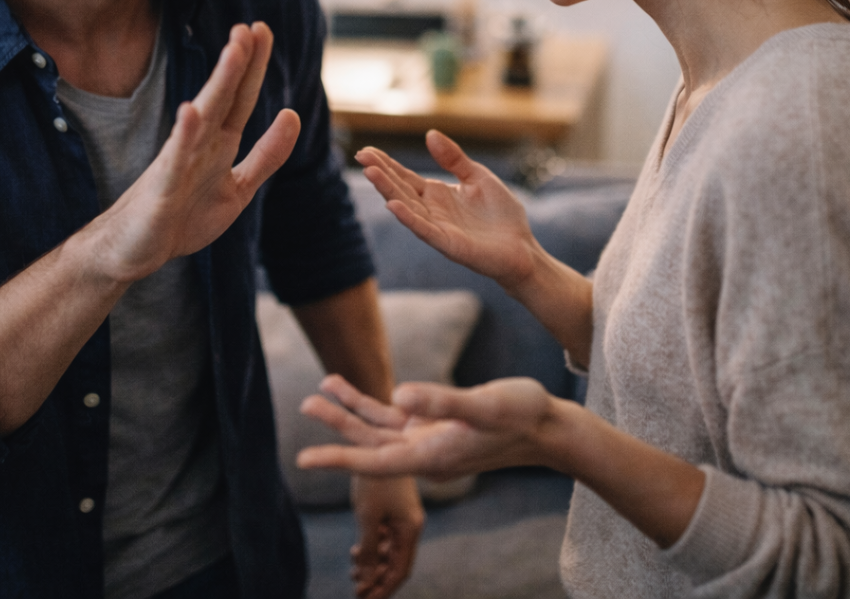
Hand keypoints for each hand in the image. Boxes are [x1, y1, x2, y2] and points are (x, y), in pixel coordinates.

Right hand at [89, 21, 299, 282]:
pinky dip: (185, 135)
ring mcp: (179, 161)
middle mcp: (199, 144)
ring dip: (219, 84)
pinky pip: (176, 158)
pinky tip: (192, 111)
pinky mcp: (163, 186)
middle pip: (223, 96)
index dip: (253, 66)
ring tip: (234, 52)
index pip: (240, 97)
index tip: (263, 30)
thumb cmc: (184, 217)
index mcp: (219, 143)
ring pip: (203, 116)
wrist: (137, 249)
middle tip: (251, 26)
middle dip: (239, 62)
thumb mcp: (239, 188)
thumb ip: (267, 156)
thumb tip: (291, 115)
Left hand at [298, 374, 559, 481]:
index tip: (302, 461)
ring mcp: (427, 439)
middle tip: (304, 404)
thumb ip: (441, 401)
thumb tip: (397, 394)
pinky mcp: (434, 425)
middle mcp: (424, 452)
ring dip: (349, 411)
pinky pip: (393, 417)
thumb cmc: (521, 415)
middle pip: (368, 444)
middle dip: (335, 428)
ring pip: (377, 429)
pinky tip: (351, 389)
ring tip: (318, 388)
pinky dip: (370, 404)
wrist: (547, 426)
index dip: (337, 460)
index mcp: (432, 455)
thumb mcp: (484, 404)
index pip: (374, 462)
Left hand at [349, 474, 422, 598]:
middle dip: (375, 577)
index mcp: (410, 529)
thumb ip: (368, 551)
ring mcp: (403, 514)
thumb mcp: (368, 517)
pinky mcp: (395, 505)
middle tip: (356, 588)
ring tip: (352, 569)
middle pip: (395, 561)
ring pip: (389, 548)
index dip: (382, 590)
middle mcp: (411, 523)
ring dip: (372, 561)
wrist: (376, 440)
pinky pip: (386, 533)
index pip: (399, 571)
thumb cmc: (374, 479)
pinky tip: (356, 548)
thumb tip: (365, 580)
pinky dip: (373, 544)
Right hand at [356, 130, 541, 291]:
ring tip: (370, 173)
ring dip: (388, 191)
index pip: (405, 177)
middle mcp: (432, 211)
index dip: (386, 164)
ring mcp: (438, 227)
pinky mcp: (448, 243)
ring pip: (407, 206)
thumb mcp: (478, 177)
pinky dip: (408, 218)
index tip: (366, 152)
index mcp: (437, 194)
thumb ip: (454, 158)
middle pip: (400, 189)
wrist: (523, 248)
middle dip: (380, 173)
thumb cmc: (501, 215)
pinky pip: (424, 229)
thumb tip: (430, 134)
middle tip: (360, 157)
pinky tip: (393, 205)